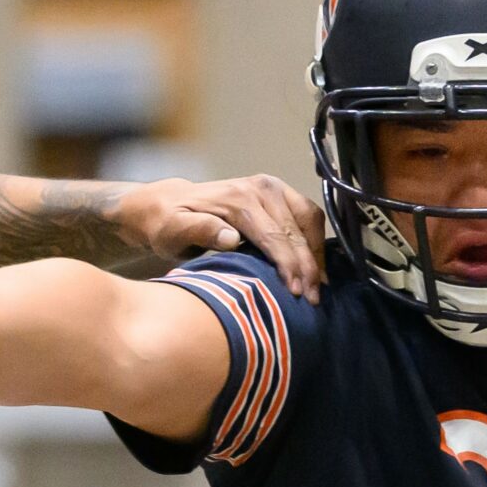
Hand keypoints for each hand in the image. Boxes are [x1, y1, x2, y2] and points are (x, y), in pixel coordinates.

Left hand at [113, 174, 327, 299]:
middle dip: (308, 265)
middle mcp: (261, 188)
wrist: (168, 204)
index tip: (296, 293)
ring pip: (309, 219)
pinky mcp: (279, 193)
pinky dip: (314, 240)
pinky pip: (307, 215)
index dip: (288, 265)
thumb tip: (231, 238)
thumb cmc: (168, 225)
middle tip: (314, 298)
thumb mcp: (172, 231)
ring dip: (317, 252)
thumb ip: (200, 232)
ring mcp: (272, 187)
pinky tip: (313, 266)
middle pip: (296, 230)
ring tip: (318, 285)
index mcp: (239, 199)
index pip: (274, 235)